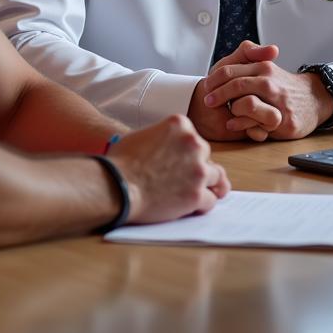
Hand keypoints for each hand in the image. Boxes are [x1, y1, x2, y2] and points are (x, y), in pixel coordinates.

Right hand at [108, 114, 229, 223]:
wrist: (117, 186)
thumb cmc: (122, 161)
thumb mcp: (144, 134)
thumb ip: (164, 138)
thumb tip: (167, 148)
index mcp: (181, 125)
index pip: (195, 139)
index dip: (187, 152)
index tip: (180, 162)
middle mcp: (194, 144)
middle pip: (206, 157)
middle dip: (196, 167)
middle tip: (184, 178)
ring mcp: (198, 170)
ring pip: (216, 178)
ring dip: (206, 185)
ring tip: (194, 192)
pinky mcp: (196, 195)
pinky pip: (210, 200)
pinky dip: (202, 204)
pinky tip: (192, 206)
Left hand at [201, 40, 332, 140]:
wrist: (313, 100)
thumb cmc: (282, 85)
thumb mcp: (265, 66)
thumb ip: (248, 52)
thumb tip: (235, 53)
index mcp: (263, 67)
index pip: (231, 70)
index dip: (214, 80)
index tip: (205, 87)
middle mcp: (271, 82)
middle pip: (237, 85)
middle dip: (219, 95)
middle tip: (208, 102)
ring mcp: (278, 102)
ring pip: (248, 103)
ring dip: (232, 109)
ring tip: (226, 113)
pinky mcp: (284, 121)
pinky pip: (258, 125)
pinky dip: (243, 125)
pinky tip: (234, 125)